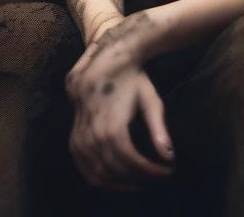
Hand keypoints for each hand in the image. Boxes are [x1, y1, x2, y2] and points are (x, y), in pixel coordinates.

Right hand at [65, 13, 176, 192]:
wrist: (105, 59)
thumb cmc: (133, 77)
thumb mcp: (150, 99)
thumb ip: (158, 129)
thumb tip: (170, 157)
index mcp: (111, 125)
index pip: (131, 162)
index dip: (150, 172)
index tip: (167, 172)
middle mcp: (92, 134)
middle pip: (116, 170)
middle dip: (140, 179)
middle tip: (158, 179)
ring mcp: (79, 137)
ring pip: (98, 174)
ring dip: (121, 184)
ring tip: (141, 183)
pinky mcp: (73, 139)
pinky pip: (83, 168)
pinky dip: (100, 180)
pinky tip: (116, 181)